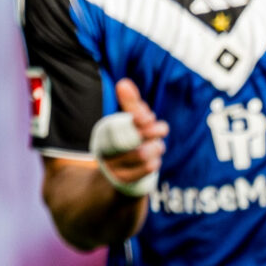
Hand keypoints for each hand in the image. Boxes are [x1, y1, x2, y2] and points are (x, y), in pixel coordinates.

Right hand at [89, 81, 167, 197]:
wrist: (116, 178)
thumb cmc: (127, 143)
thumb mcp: (128, 122)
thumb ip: (129, 104)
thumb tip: (124, 83)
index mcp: (103, 133)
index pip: (121, 123)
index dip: (138, 117)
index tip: (149, 116)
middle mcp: (105, 151)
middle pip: (133, 139)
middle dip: (152, 132)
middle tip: (162, 129)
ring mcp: (112, 168)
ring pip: (142, 155)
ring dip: (156, 148)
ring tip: (158, 146)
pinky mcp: (123, 182)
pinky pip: (146, 170)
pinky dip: (155, 162)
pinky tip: (155, 159)